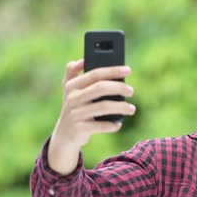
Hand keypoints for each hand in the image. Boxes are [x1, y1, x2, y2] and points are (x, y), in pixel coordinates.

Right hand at [48, 59, 135, 174]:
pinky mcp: (80, 129)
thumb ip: (72, 73)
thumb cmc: (74, 109)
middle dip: (119, 88)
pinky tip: (118, 124)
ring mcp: (75, 114)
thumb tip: (80, 60)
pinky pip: (101, 125)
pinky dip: (112, 125)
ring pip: (104, 107)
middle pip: (101, 88)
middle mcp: (72, 98)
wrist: (64, 136)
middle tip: (131, 91)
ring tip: (132, 109)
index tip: (128, 70)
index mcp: (72, 86)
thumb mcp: (69, 91)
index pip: (95, 74)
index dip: (112, 71)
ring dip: (121, 107)